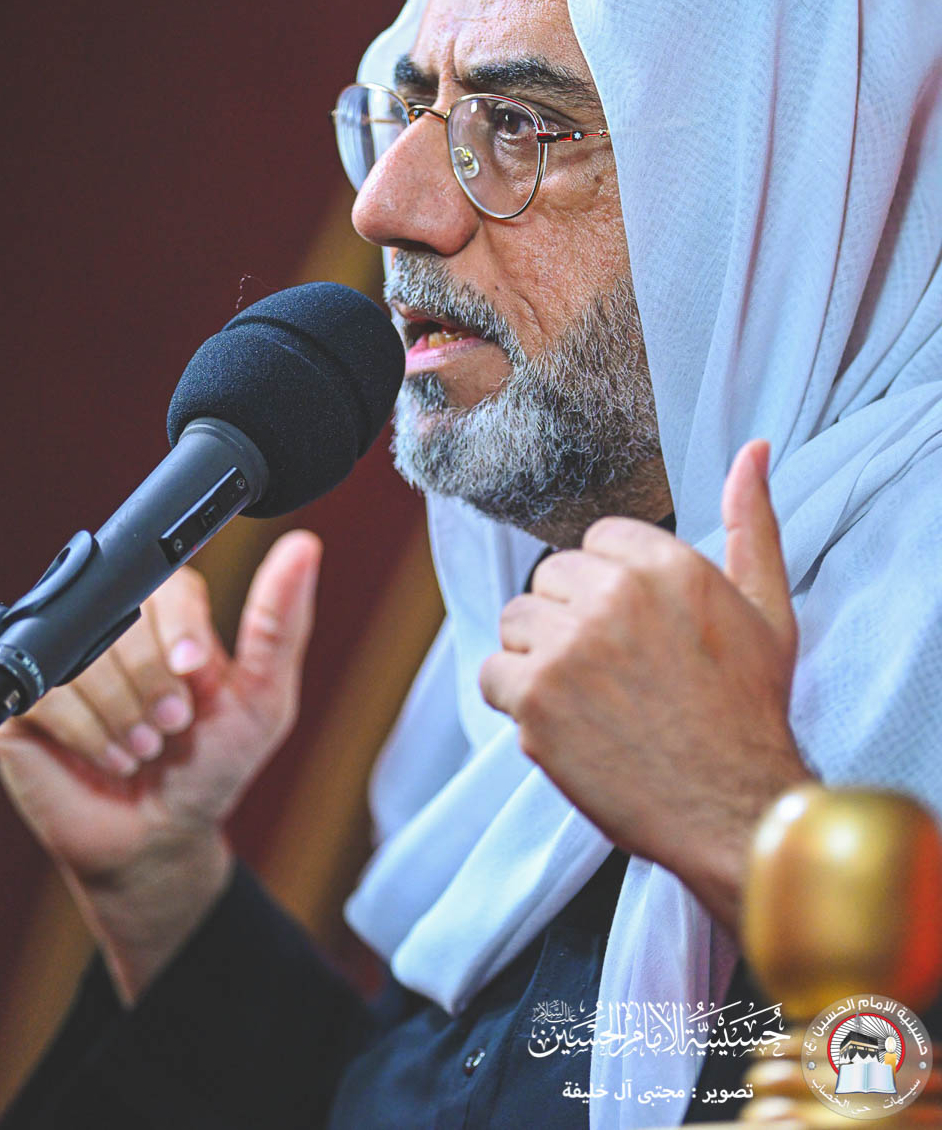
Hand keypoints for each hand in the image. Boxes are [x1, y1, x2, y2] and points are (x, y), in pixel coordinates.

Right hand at [0, 529, 321, 997]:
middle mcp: (111, 627)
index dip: (179, 630)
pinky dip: (88, 735)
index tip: (193, 673)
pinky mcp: (25, 701)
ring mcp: (63, 662)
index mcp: (168, 614)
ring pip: (86, 659)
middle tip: (171, 727)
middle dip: (156, 689)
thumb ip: (279, 622)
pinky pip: (49, 695)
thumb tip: (304, 546)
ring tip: (143, 748)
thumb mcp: (262, 698)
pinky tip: (107, 757)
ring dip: (126, 718)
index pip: (168, 582)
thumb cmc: (211, 766)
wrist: (160, 837)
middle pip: (125, 621)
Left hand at [478, 440, 810, 932]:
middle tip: (615, 673)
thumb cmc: (751, 712)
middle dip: (573, 621)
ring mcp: (570, 646)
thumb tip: (753, 449)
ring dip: (539, 658)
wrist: (736, 810)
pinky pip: (492, 674)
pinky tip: (563, 723)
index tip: (635, 632)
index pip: (596, 542)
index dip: (611, 590)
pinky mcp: (537, 698)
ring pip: (517, 622)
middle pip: (551, 578)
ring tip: (589, 698)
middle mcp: (615, 595)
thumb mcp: (768, 607)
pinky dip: (516, 702)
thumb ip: (751, 522)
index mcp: (667, 564)